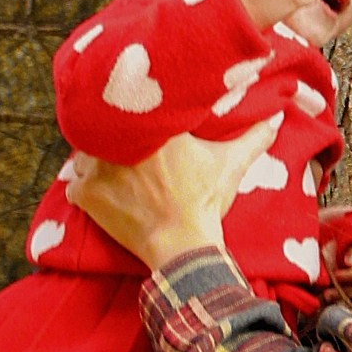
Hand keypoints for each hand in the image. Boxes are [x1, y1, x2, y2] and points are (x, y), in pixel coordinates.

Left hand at [67, 117, 278, 272]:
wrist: (183, 245)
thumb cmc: (205, 202)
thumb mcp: (231, 165)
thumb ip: (253, 137)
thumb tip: (277, 118)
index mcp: (153, 127)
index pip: (132, 106)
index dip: (132, 111)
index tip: (138, 116)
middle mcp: (120, 141)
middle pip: (105, 127)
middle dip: (112, 135)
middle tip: (124, 146)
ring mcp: (98, 168)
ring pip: (85, 154)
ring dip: (94, 161)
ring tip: (110, 170)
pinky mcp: (86, 194)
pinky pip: (74, 186)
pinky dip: (83, 190)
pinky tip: (98, 194)